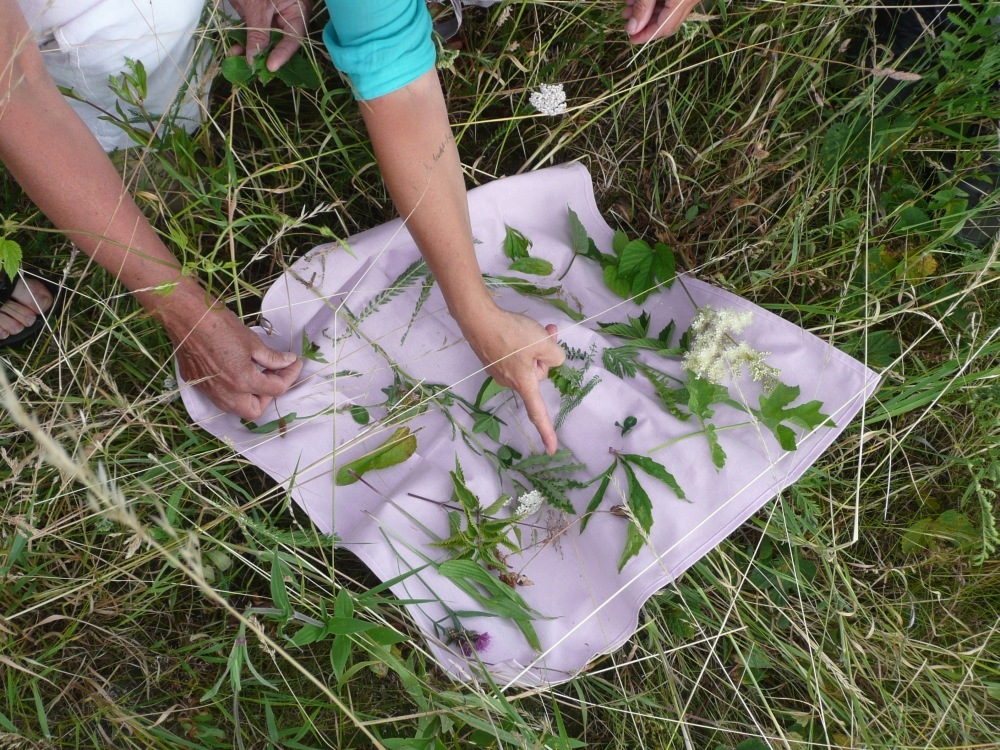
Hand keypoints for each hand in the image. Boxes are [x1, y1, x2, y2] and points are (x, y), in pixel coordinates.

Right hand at [163, 298, 302, 420]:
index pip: (276, 389)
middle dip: (267, 396)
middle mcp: (226, 393)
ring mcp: (210, 391)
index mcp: (243, 381)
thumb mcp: (252, 341)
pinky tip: (235, 370)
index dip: (290, 375)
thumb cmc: (219, 325)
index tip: (294, 364)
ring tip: (255, 372)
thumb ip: (272, 358)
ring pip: (235, 407)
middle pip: (255, 410)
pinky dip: (232, 390)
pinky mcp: (197, 385)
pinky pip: (220, 397)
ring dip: (249, 396)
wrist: (185, 317)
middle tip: (272, 375)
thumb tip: (288, 361)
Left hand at [228, 0, 311, 70]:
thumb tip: (254, 58)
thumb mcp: (258, 5)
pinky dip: (244, 40)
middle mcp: (287, 17)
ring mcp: (273, 17)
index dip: (282, 54)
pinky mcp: (260, 16)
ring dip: (250, 49)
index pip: (293, 39)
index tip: (269, 66)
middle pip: (279, 43)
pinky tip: (235, 48)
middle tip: (251, 68)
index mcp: (296, 11)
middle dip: (263, 55)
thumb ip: (258, 32)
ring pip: (264, 40)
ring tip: (236, 55)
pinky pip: (254, 33)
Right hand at [461, 305, 565, 454]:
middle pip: (536, 375)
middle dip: (543, 357)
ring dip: (533, 348)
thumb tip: (551, 359)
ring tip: (531, 329)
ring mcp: (498, 371)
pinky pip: (514, 358)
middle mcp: (509, 382)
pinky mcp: (492, 360)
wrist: (478, 320)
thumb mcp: (543, 343)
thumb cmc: (512, 334)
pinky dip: (519, 346)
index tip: (551, 449)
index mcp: (523, 383)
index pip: (538, 412)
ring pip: (526, 363)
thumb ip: (556, 356)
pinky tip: (514, 330)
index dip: (546, 431)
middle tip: (546, 334)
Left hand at [622, 0, 701, 43]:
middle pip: (667, 22)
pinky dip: (656, 4)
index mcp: (683, 0)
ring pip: (669, 12)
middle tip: (627, 23)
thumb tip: (632, 29)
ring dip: (648, 13)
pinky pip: (672, 2)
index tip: (630, 38)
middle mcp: (691, 0)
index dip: (646, 35)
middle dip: (645, 25)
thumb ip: (642, 7)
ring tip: (629, 10)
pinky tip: (640, 1)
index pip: (665, 27)